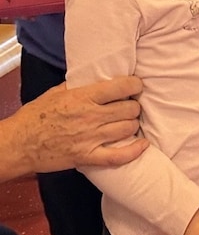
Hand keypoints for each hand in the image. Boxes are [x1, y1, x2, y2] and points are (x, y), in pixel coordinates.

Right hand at [1, 78, 144, 180]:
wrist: (19, 144)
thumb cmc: (34, 117)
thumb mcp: (55, 92)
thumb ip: (77, 85)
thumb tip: (93, 77)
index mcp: (83, 97)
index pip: (121, 87)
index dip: (135, 85)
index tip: (136, 86)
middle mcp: (91, 116)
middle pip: (129, 109)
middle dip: (134, 106)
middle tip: (130, 106)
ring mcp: (90, 138)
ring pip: (128, 128)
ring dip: (132, 124)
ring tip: (128, 121)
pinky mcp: (87, 157)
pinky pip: (118, 156)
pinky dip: (134, 151)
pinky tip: (143, 144)